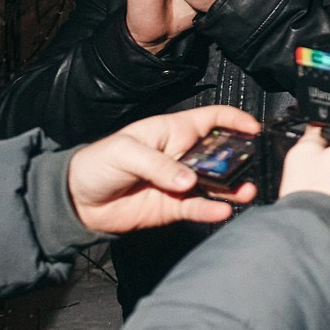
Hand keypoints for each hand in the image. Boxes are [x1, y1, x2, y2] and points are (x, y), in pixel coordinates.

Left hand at [66, 104, 263, 234]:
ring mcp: (179, 183)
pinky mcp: (173, 207)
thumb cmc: (97, 163)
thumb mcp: (125, 152)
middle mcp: (182, 156)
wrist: (77, 200)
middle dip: (238, 159)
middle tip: (248, 167)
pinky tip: (221, 210)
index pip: (211, 119)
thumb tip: (188, 180)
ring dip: (233, 188)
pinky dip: (211, 210)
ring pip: (215, 184)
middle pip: (220, 154)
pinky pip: (198, 208)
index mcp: (172, 132)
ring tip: (245, 192)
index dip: (234, 120)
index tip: (253, 128)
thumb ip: (159, 164)